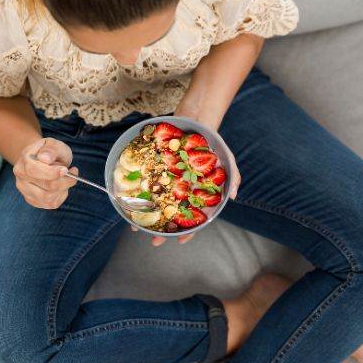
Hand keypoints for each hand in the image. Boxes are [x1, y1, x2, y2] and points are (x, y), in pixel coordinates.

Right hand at [13, 137, 77, 208]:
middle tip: (73, 171)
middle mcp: (21, 179)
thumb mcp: (53, 144)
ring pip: (49, 198)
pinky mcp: (34, 201)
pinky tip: (61, 186)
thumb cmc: (49, 152)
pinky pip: (51, 204)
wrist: (42, 160)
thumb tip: (45, 158)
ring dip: (64, 188)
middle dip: (65, 180)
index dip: (52, 172)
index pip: (34, 170)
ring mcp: (26, 192)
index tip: (66, 169)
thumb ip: (51, 150)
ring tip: (65, 178)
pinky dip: (61, 195)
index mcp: (23, 163)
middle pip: (46, 186)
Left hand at [137, 108, 240, 246]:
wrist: (196, 120)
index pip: (194, 218)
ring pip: (156, 204)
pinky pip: (145, 185)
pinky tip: (130, 203)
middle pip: (171, 216)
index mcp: (197, 194)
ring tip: (136, 228)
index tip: (181, 240)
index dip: (189, 231)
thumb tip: (232, 196)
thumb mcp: (227, 159)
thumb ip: (232, 177)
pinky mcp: (155, 171)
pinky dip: (138, 195)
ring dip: (146, 218)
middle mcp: (181, 191)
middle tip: (154, 242)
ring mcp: (167, 182)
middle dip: (162, 231)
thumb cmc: (214, 143)